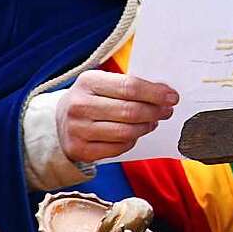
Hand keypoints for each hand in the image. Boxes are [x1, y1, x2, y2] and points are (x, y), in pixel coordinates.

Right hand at [55, 70, 178, 163]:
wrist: (60, 120)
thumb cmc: (92, 98)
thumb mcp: (103, 83)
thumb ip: (129, 85)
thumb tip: (165, 93)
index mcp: (88, 81)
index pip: (130, 86)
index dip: (155, 93)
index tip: (172, 97)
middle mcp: (79, 105)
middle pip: (130, 111)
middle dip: (155, 111)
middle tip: (167, 111)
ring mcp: (77, 129)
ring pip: (125, 132)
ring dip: (146, 127)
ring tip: (153, 121)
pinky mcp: (79, 150)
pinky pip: (117, 148)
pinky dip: (132, 141)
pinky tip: (136, 133)